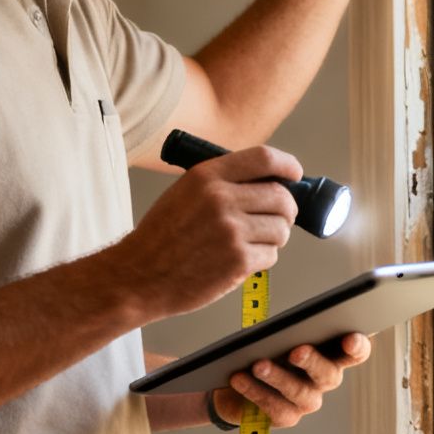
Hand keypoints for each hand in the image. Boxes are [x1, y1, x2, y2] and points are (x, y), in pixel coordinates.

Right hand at [114, 146, 301, 318]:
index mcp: (207, 176)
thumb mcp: (185, 192)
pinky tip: (240, 259)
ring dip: (274, 237)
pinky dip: (262, 259)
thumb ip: (223, 182)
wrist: (139, 275)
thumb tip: (270, 182)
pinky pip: (271, 255)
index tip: (295, 174)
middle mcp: (221, 199)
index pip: (265, 158)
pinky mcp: (238, 260)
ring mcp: (231, 230)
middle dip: (286, 210)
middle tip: (279, 218)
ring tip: (252, 242)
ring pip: (281, 228)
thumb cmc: (161, 237)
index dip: (288, 166)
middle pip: (282, 196)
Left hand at [212, 334, 372, 428]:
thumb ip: (287, 328)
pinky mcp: (286, 417)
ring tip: (258, 365)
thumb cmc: (265, 348)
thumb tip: (283, 324)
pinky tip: (239, 379)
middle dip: (313, 362)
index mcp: (330, 353)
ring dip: (278, 377)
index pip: (355, 352)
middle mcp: (324, 380)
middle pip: (329, 374)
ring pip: (300, 392)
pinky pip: (275, 407)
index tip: (349, 338)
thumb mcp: (276, 334)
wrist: (235, 378)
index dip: (357, 347)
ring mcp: (307, 401)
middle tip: (296, 351)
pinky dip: (255, 391)